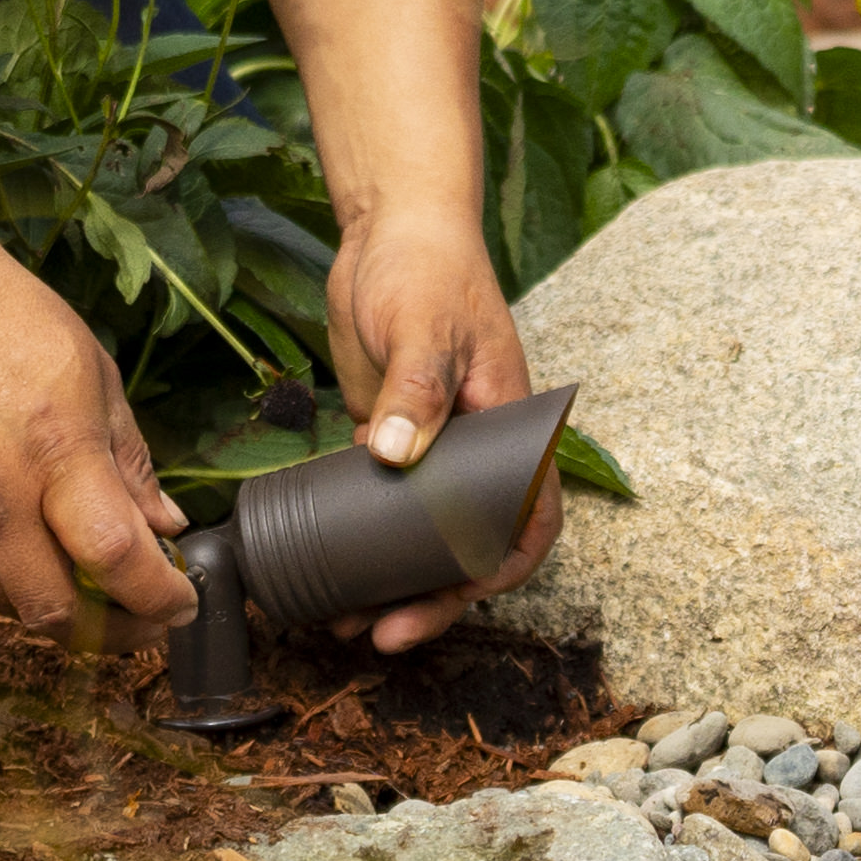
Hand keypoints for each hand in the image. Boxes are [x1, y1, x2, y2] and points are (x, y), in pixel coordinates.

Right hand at [0, 228, 181, 635]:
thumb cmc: (4, 316)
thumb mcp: (93, 374)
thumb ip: (129, 462)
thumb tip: (164, 529)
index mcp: (55, 451)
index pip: (116, 560)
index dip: (159, 599)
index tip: (181, 604)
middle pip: (53, 613)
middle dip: (110, 633)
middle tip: (141, 620)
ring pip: (2, 601)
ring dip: (54, 607)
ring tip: (90, 585)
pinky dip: (2, 572)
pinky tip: (24, 542)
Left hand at [323, 201, 543, 649]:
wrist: (389, 228)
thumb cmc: (426, 267)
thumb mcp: (424, 326)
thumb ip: (417, 389)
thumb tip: (395, 457)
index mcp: (512, 426)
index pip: (532, 515)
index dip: (505, 568)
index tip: (460, 595)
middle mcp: (480, 447)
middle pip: (472, 544)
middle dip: (434, 597)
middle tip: (384, 632)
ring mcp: (434, 446)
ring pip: (424, 535)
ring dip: (393, 582)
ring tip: (347, 623)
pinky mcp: (389, 436)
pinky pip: (383, 506)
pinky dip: (361, 545)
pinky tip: (328, 573)